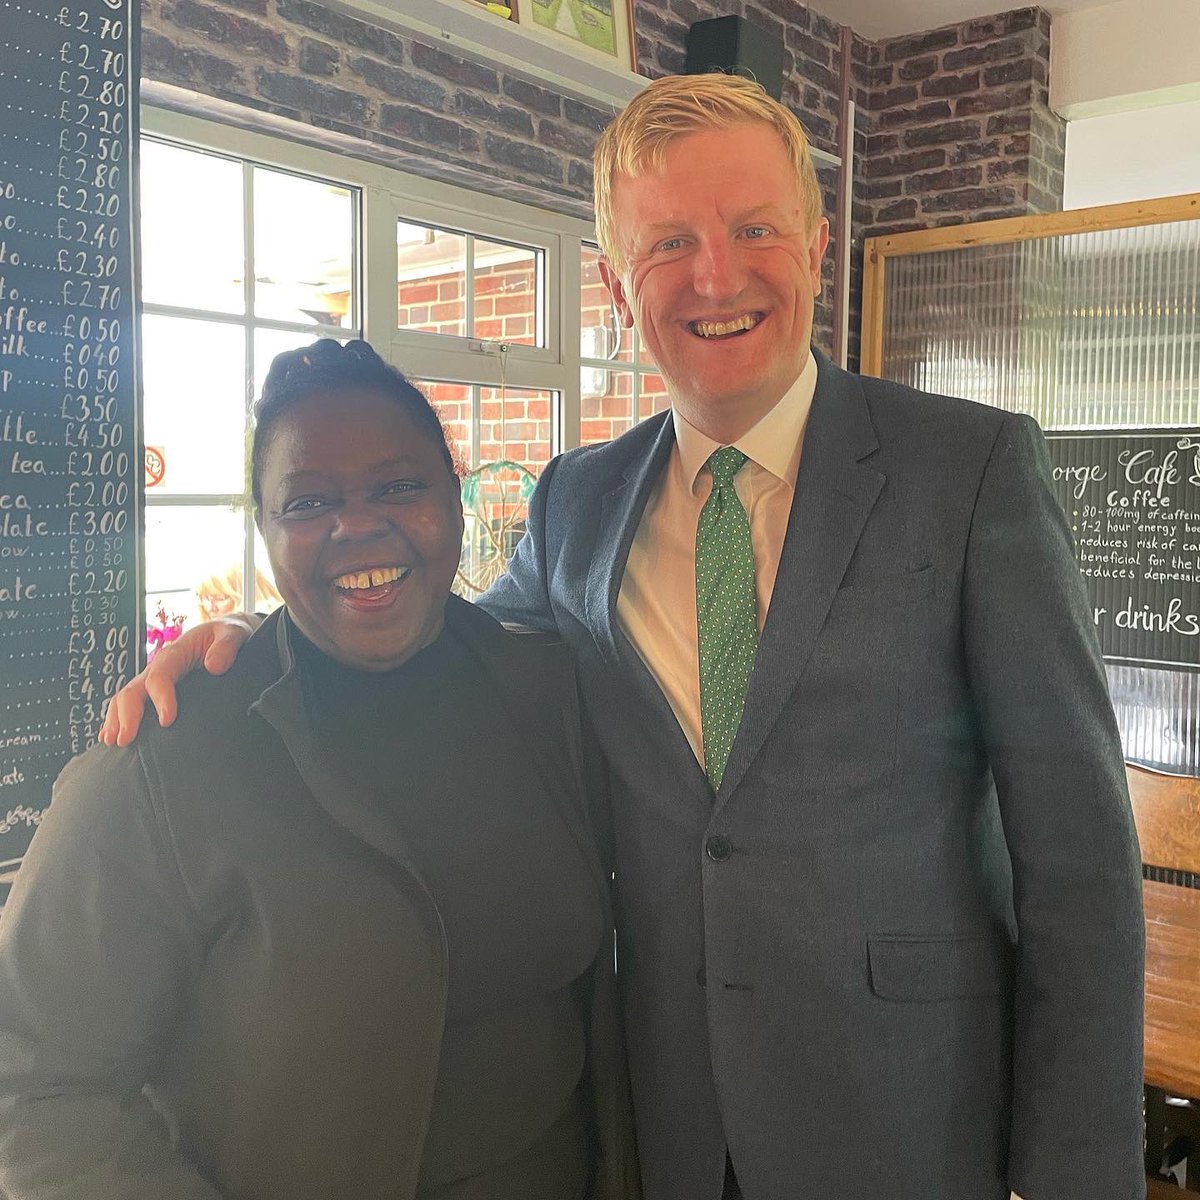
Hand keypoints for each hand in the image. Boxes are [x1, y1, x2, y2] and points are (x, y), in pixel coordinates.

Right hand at [98, 616, 258, 746]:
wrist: (227, 633)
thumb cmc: (229, 633)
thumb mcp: (233, 633)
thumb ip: (226, 646)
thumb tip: (215, 666)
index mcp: (177, 653)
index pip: (160, 675)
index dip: (160, 698)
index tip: (167, 721)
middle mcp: (160, 666)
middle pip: (134, 689)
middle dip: (127, 714)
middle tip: (125, 739)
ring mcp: (155, 678)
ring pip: (127, 697)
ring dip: (116, 719)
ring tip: (113, 741)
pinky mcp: (157, 689)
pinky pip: (133, 702)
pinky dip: (118, 718)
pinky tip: (110, 736)